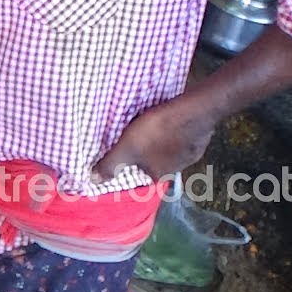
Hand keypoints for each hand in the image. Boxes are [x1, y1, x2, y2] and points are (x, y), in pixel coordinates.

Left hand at [91, 101, 215, 181]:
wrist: (194, 111)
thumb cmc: (158, 132)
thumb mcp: (127, 148)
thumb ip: (111, 165)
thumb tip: (93, 180)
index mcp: (159, 176)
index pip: (140, 176)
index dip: (130, 165)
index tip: (124, 151)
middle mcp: (177, 170)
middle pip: (154, 162)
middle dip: (144, 150)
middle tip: (133, 134)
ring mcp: (190, 154)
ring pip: (167, 149)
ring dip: (158, 139)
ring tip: (147, 125)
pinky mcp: (197, 138)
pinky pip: (179, 136)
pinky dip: (172, 130)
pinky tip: (165, 119)